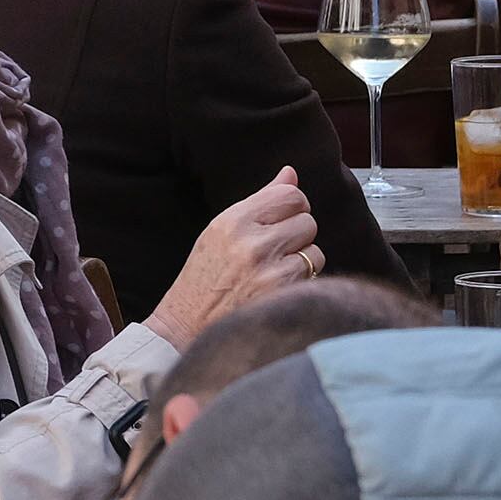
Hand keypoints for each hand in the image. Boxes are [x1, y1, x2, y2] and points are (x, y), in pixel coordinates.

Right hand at [145, 168, 317, 344]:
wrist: (185, 326)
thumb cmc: (203, 277)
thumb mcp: (221, 231)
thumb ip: (260, 202)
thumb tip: (290, 173)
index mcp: (233, 221)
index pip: (290, 195)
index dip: (293, 206)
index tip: (283, 219)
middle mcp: (252, 242)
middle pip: (307, 221)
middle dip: (297, 235)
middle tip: (276, 250)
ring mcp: (269, 271)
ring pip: (314, 250)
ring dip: (302, 260)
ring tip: (275, 271)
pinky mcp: (282, 295)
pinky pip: (313, 275)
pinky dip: (302, 281)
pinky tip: (278, 288)